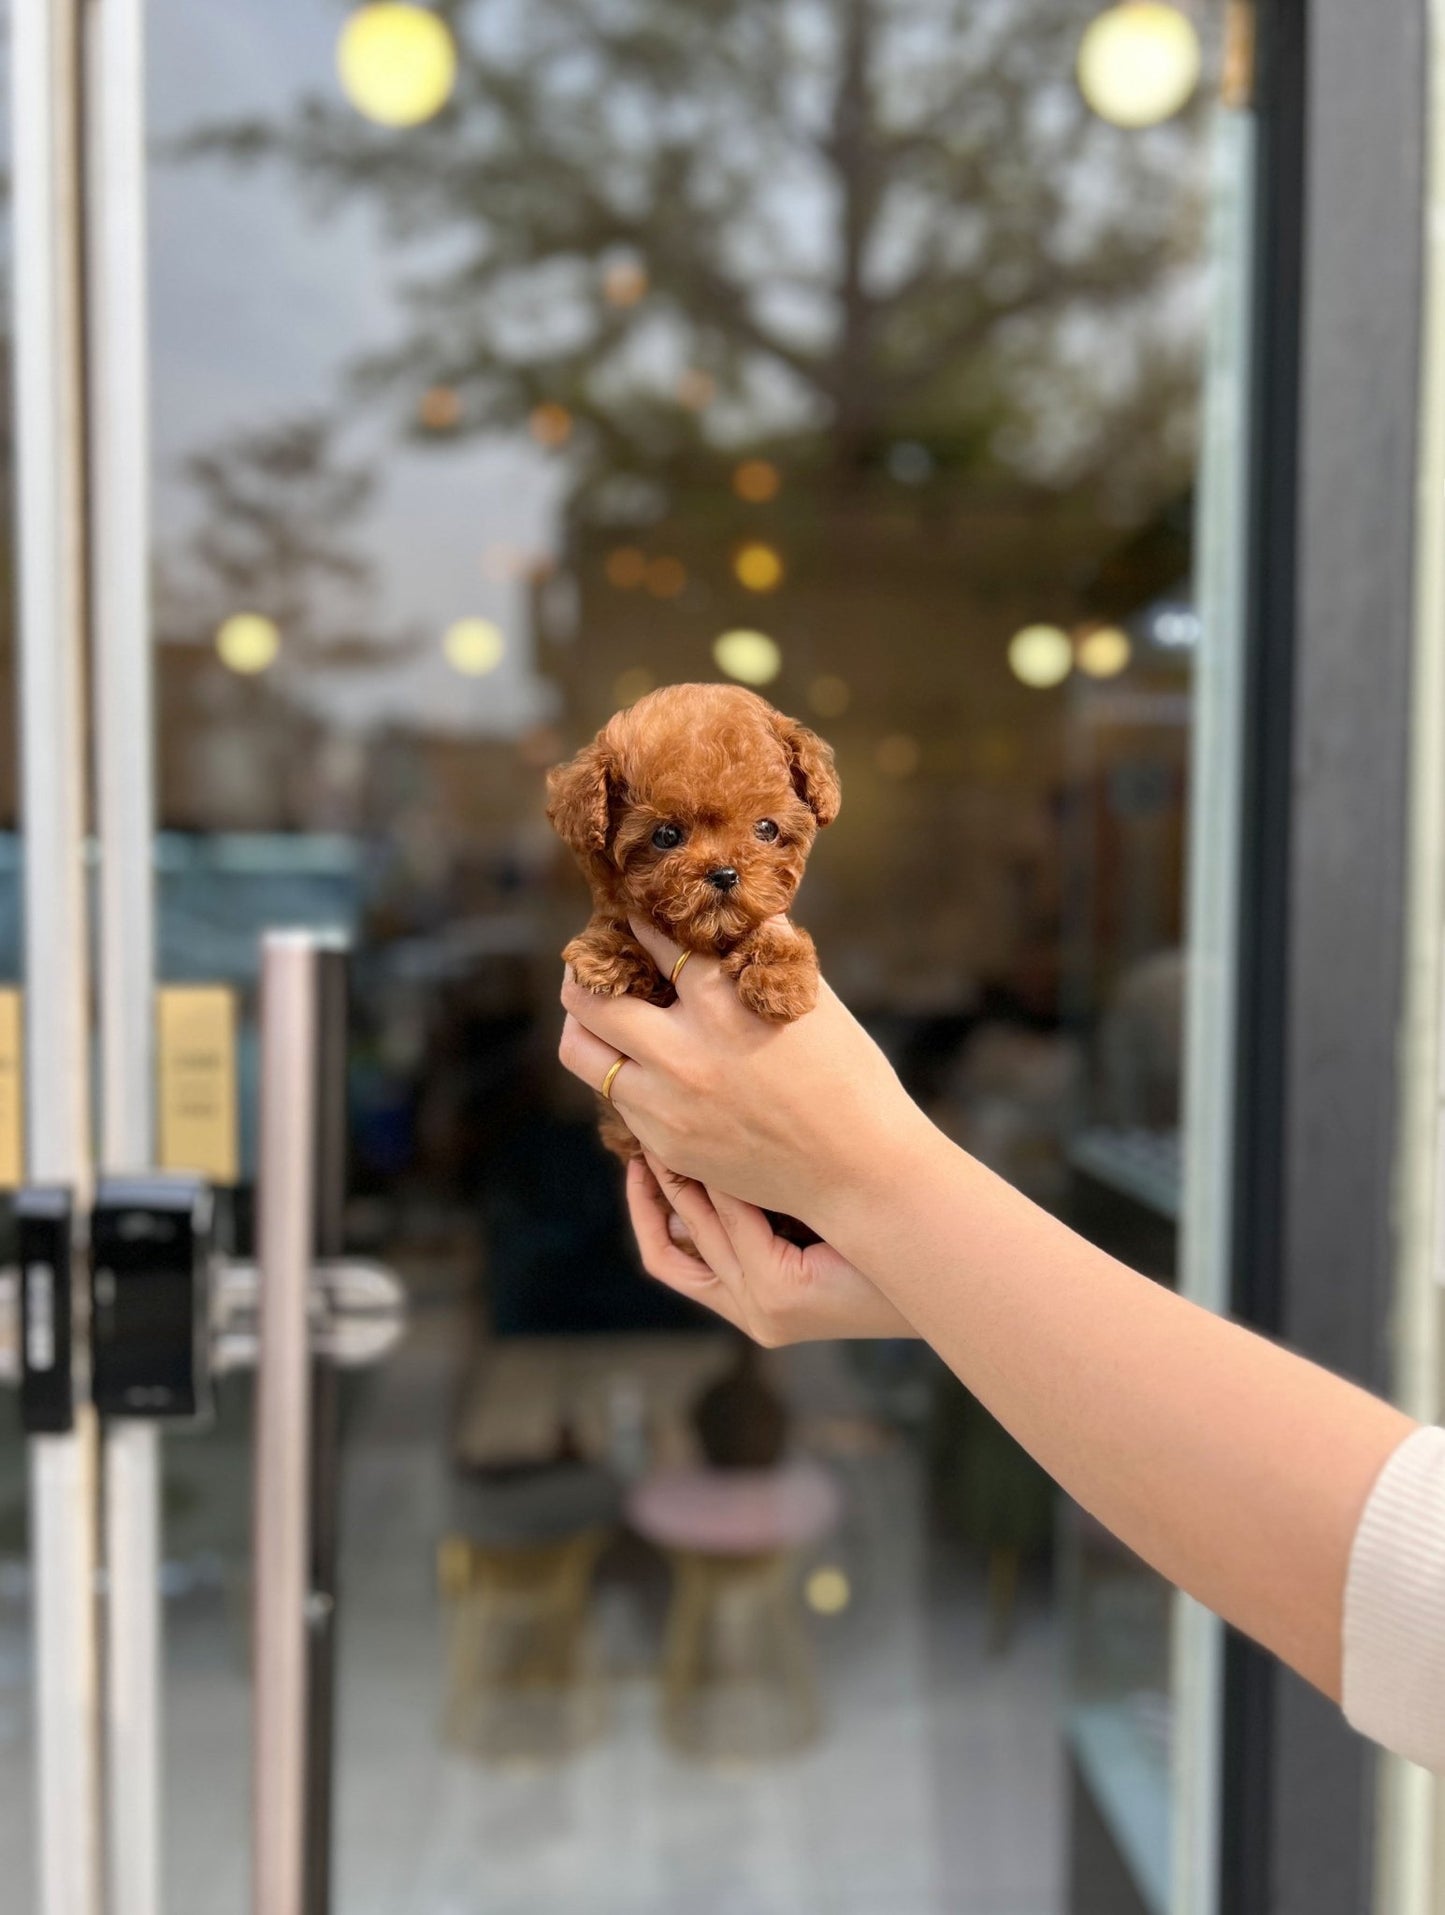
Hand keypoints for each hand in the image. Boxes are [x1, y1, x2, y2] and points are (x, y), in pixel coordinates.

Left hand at [559, 916, 930, 1228]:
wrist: (858, 1170)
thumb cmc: (848, 1076)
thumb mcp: (810, 998)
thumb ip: (763, 953)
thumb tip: (737, 912)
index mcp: (721, 1003)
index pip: (652, 942)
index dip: (638, 924)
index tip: (633, 917)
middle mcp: (682, 1052)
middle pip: (588, 997)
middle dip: (583, 971)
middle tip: (591, 963)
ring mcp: (666, 1105)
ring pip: (580, 1053)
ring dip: (582, 1025)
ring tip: (593, 1014)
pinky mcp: (665, 1145)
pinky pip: (616, 1100)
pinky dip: (620, 1074)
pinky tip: (640, 1064)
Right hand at [625, 1154, 915, 1345]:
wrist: (942, 1264)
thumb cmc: (879, 1232)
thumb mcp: (801, 1214)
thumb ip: (756, 1197)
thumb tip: (710, 1140)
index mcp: (751, 1300)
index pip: (669, 1256)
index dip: (648, 1206)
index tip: (642, 1150)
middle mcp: (749, 1312)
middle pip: (669, 1250)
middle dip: (656, 1188)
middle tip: (645, 1131)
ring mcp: (763, 1310)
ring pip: (702, 1233)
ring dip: (691, 1180)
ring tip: (685, 1126)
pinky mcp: (783, 1300)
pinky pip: (739, 1230)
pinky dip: (732, 1190)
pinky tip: (734, 1146)